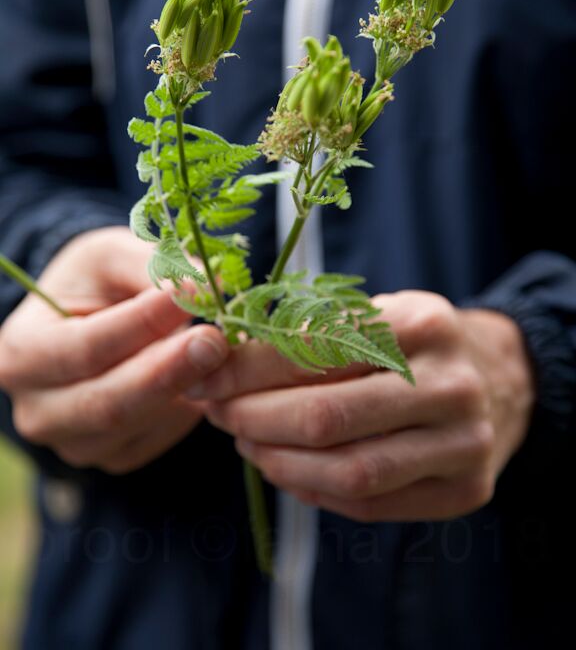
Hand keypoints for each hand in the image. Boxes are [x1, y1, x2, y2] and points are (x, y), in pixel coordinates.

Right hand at [0, 227, 228, 473]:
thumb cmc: (94, 284)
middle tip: (216, 338)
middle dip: (169, 369)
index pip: (86, 347)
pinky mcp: (115, 456)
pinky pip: (158, 437)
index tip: (190, 296)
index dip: (142, 324)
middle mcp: (37, 410)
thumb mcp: (109, 257)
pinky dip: (186, 408)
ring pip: (138, 424)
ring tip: (218, 347)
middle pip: (109, 402)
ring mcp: (74, 443)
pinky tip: (202, 373)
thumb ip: (150, 265)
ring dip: (185, 388)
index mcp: (21, 353)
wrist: (88, 324)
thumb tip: (206, 284)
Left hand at [200, 291, 534, 520]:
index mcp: (422, 324)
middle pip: (325, 418)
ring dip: (278, 463)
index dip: (246, 370)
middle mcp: (450, 385)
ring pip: (348, 472)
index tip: (202, 377)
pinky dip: (314, 492)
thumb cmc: (416, 341)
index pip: (313, 351)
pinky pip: (371, 506)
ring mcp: (464, 444)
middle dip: (253, 419)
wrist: (502, 376)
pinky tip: (287, 469)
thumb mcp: (374, 314)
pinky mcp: (466, 491)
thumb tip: (220, 362)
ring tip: (247, 444)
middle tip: (217, 414)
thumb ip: (309, 334)